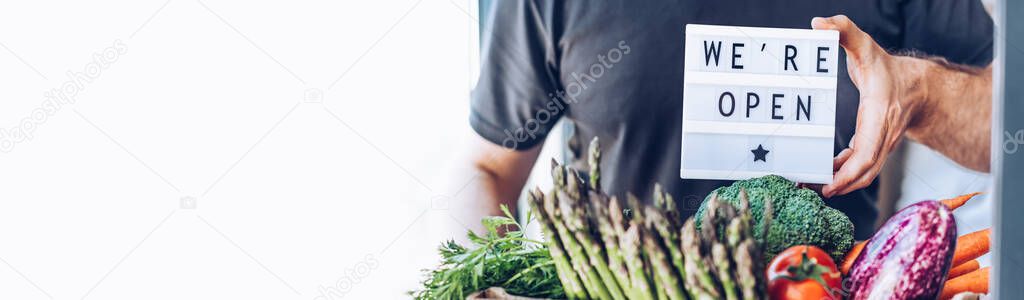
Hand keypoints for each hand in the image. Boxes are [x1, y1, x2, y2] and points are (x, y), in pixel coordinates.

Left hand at [811, 15, 928, 197]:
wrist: (918, 87)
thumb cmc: (888, 69)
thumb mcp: (866, 45)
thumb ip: (844, 30)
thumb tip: (819, 23)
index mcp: (880, 114)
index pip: (869, 150)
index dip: (850, 171)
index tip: (831, 184)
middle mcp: (883, 135)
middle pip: (865, 171)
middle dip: (840, 186)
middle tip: (811, 190)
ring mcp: (880, 144)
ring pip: (862, 174)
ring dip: (839, 184)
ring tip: (809, 187)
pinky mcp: (873, 147)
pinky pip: (858, 167)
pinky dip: (840, 174)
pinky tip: (821, 175)